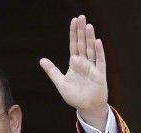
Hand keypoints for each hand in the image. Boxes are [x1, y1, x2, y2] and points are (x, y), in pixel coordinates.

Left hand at [40, 15, 108, 130]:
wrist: (87, 107)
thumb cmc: (75, 96)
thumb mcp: (60, 82)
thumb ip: (52, 71)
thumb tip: (41, 59)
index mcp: (75, 63)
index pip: (74, 45)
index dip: (73, 33)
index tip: (73, 21)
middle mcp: (84, 62)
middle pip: (83, 44)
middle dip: (82, 31)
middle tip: (81, 17)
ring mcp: (93, 67)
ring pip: (91, 49)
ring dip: (90, 38)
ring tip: (88, 26)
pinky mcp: (100, 74)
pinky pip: (99, 61)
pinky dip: (98, 52)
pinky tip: (97, 42)